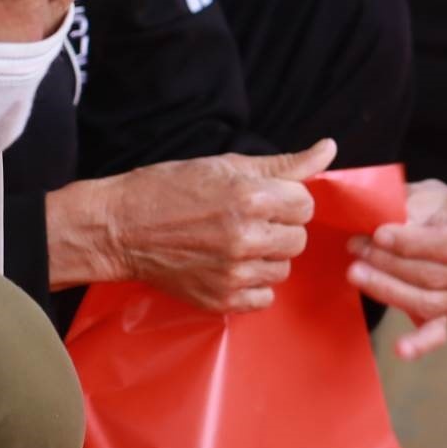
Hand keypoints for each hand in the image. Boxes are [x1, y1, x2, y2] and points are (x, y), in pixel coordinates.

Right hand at [49, 143, 334, 308]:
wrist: (118, 228)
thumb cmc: (169, 190)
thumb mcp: (226, 166)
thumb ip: (284, 164)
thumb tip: (328, 149)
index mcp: (252, 199)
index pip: (306, 205)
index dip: (286, 200)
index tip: (262, 200)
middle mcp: (246, 237)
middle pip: (299, 238)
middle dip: (279, 229)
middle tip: (247, 222)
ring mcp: (234, 272)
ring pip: (283, 268)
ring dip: (267, 257)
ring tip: (234, 244)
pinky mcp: (220, 298)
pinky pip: (264, 297)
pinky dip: (252, 285)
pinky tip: (229, 268)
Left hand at [347, 181, 446, 358]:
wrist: (442, 227)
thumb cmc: (434, 209)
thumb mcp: (426, 196)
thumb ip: (406, 207)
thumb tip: (374, 223)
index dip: (413, 243)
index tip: (378, 234)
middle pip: (436, 276)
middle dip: (390, 263)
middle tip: (356, 248)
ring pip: (427, 302)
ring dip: (387, 289)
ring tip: (356, 272)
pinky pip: (436, 334)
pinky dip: (419, 344)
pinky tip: (400, 349)